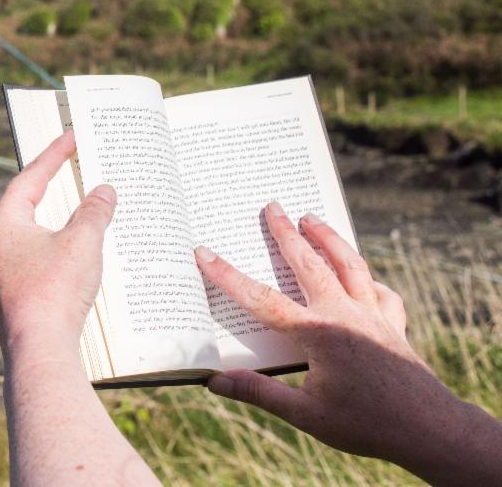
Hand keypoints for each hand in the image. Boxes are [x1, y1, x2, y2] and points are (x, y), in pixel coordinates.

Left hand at [0, 130, 116, 365]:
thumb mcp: (83, 243)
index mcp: (2, 222)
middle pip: (24, 205)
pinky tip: (67, 260)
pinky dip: (48, 254)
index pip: (31, 177)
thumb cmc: (55, 292)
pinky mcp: (4, 297)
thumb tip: (103, 191)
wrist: (37, 350)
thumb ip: (94, 211)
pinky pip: (27, 265)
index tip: (72, 135)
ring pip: (25, 237)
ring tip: (74, 214)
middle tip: (70, 168)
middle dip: (50, 188)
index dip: (54, 154)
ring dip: (50, 225)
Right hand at [196, 202, 501, 485]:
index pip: (262, 300)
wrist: (430, 429)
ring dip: (328, 239)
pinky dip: (368, 279)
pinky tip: (364, 278)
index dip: (228, 276)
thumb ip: (260, 393)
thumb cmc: (366, 425)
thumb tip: (214, 382)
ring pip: (349, 265)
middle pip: (309, 264)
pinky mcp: (395, 326)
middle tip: (272, 206)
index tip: (204, 252)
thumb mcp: (306, 416)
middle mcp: (345, 315)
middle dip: (286, 233)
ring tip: (312, 218)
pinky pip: (381, 292)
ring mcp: (374, 316)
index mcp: (318, 334)